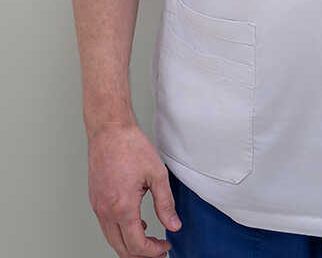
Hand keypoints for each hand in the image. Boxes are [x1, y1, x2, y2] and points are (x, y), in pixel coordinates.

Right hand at [87, 121, 181, 255]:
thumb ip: (165, 203)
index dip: (153, 251)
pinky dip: (120, 232)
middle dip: (142, 254)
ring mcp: (98, 207)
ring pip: (112, 239)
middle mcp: (106, 211)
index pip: (137, 245)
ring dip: (130, 245)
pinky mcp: (95, 200)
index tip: (165, 246)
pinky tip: (134, 223)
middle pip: (122, 249)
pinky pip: (106, 226)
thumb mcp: (157, 173)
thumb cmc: (130, 146)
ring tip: (148, 240)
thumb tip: (173, 225)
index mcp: (123, 207)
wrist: (109, 130)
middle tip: (158, 250)